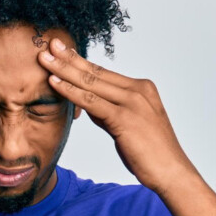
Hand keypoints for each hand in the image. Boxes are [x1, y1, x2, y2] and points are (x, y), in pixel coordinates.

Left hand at [37, 37, 199, 195]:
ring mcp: (132, 103)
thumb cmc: (149, 153)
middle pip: (96, 71)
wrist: (171, 172)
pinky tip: (54, 83)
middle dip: (69, 58)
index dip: (80, 60)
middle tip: (49, 44)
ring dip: (64, 70)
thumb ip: (108, 112)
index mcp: (141, 89)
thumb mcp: (127, 126)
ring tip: (44, 59)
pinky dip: (71, 91)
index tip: (62, 49)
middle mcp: (138, 90)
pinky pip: (92, 102)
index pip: (104, 72)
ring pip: (91, 82)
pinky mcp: (125, 118)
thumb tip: (87, 104)